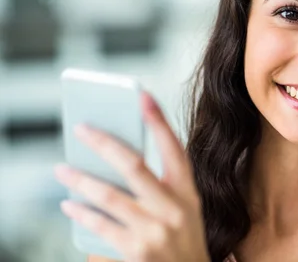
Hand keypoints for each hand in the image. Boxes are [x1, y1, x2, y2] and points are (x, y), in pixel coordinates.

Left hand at [54, 93, 208, 261]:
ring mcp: (156, 230)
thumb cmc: (182, 238)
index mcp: (188, 192)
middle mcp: (174, 208)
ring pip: (109, 195)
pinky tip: (70, 204)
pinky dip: (81, 213)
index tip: (143, 97)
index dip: (159, 121)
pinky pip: (101, 225)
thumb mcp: (184, 208)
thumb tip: (116, 159)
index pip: (174, 148)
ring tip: (62, 169)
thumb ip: (160, 185)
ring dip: (80, 179)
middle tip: (82, 129)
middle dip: (104, 143)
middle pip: (134, 166)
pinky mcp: (137, 251)